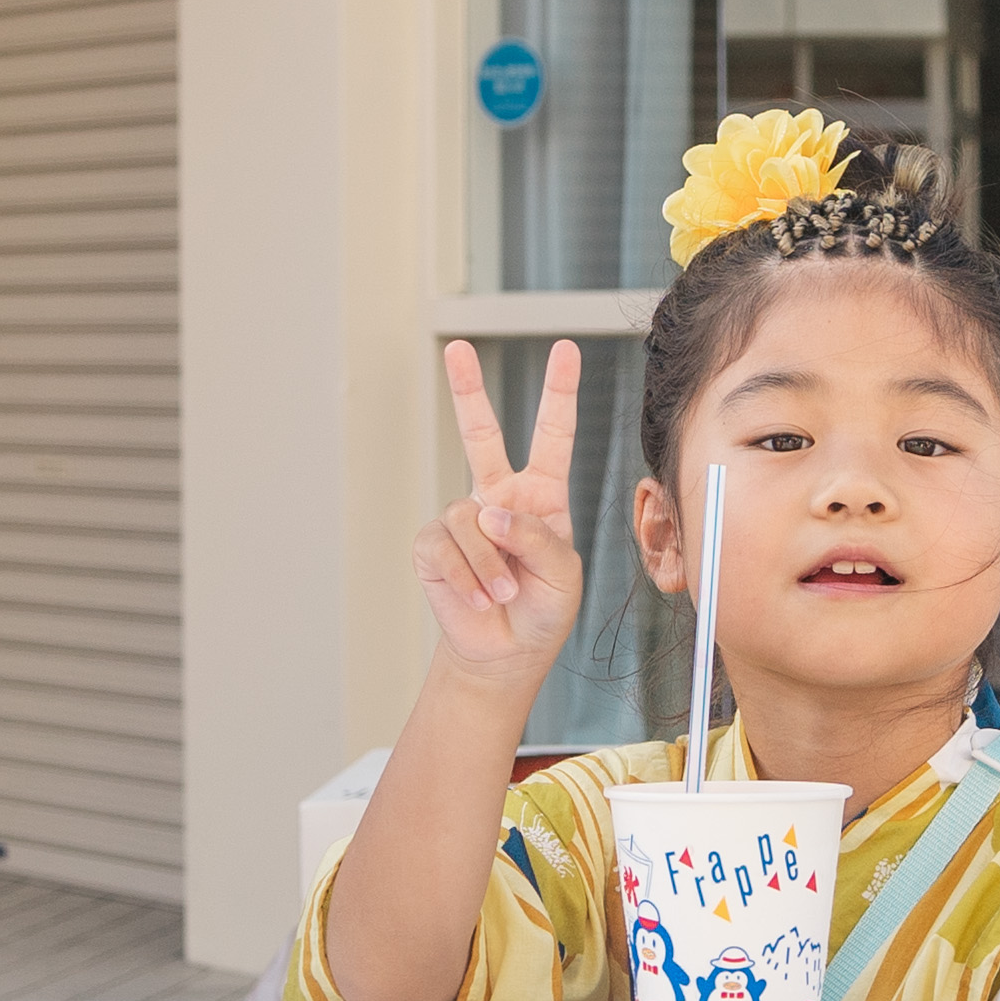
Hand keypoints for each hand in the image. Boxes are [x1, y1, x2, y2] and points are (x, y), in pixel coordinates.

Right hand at [416, 341, 585, 691]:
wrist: (507, 652)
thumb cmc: (544, 609)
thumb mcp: (563, 574)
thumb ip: (538, 539)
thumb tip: (491, 514)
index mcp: (541, 495)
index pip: (552, 435)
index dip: (559, 392)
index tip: (565, 349)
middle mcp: (498, 496)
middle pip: (480, 432)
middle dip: (467, 389)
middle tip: (457, 348)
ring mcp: (463, 518)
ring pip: (471, 520)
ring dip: (491, 564)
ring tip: (504, 594)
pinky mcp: (434, 545)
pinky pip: (445, 549)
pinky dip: (467, 577)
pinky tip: (478, 598)